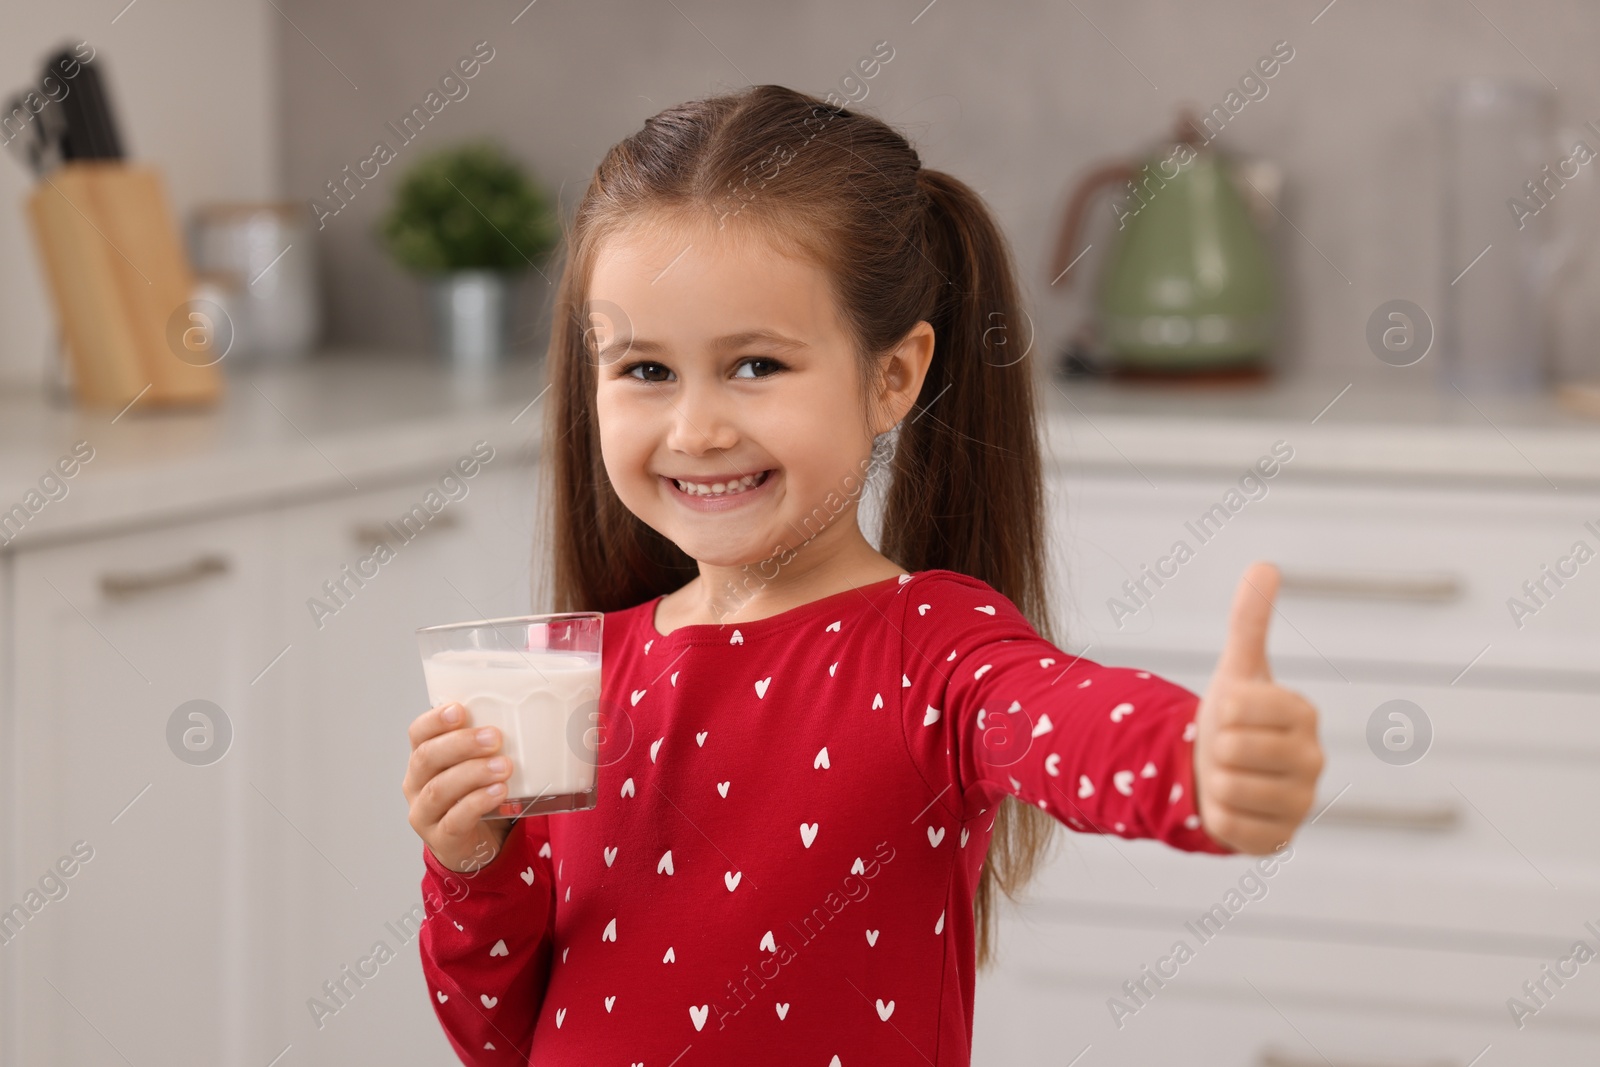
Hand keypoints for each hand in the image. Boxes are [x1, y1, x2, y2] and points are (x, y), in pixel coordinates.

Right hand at [404, 702, 515, 872]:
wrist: (477, 845)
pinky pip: (455, 820)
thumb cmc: (479, 794)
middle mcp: (416, 785)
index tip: (460, 709)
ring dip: (473, 773)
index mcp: (423, 760)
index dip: (434, 720)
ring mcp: (425, 814)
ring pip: (439, 789)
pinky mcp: (442, 839)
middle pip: (426, 758)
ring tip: (504, 766)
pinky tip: (499, 792)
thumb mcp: (480, 764)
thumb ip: (493, 740)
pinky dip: (478, 803)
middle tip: (494, 737)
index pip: (418, 733)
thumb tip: (539, 705)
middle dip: (461, 744)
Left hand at [1193, 561, 1323, 853]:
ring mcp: (1301, 803)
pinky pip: (1230, 827)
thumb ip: (1249, 622)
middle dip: (1214, 749)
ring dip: (1213, 782)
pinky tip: (1230, 805)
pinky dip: (1217, 816)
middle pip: (1231, 750)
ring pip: (1228, 789)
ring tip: (1228, 774)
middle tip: (1226, 749)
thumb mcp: (1236, 668)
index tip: (1230, 714)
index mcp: (1304, 714)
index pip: (1237, 708)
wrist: (1221, 771)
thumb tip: (1264, 565)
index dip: (1218, 711)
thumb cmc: (1234, 717)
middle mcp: (1313, 760)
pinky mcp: (1281, 840)